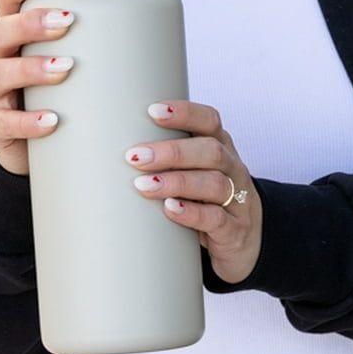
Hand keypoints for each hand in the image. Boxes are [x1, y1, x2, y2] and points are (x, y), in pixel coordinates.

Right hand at [0, 0, 75, 176]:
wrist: (28, 148)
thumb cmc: (53, 94)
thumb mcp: (65, 61)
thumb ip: (88, 39)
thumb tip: (147, 21)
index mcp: (13, 34)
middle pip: (1, 31)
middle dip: (33, 23)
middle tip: (67, 21)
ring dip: (32, 68)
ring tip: (64, 68)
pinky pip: (4, 122)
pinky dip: (28, 121)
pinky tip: (52, 120)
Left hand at [126, 99, 262, 284]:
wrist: (245, 242)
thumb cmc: (206, 200)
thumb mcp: (194, 173)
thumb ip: (166, 158)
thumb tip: (107, 145)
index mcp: (220, 147)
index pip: (209, 121)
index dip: (184, 113)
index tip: (152, 111)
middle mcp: (232, 169)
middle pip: (209, 151)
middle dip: (171, 151)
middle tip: (135, 156)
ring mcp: (238, 200)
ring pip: (214, 183)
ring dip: (176, 182)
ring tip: (144, 185)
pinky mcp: (234, 230)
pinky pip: (217, 218)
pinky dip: (192, 212)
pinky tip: (171, 209)